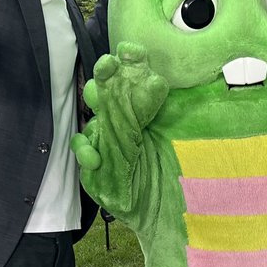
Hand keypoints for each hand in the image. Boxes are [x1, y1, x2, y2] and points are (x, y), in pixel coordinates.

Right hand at [71, 43, 167, 217]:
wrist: (169, 215)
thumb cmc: (181, 176)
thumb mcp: (180, 137)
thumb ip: (168, 113)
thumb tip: (167, 79)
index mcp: (147, 111)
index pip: (133, 78)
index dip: (128, 62)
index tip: (131, 52)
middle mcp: (126, 124)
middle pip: (107, 90)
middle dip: (105, 76)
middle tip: (109, 65)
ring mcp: (108, 143)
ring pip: (94, 116)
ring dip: (96, 108)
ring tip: (100, 98)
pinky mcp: (95, 166)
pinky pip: (84, 149)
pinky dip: (87, 151)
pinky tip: (97, 158)